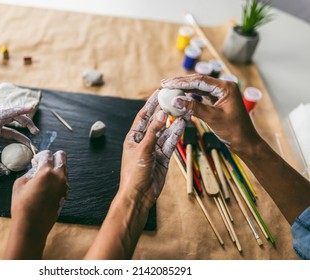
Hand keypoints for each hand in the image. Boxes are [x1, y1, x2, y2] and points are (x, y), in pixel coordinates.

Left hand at [0, 107, 39, 173]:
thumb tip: (7, 171)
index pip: (7, 114)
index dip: (20, 111)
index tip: (32, 108)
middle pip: (13, 119)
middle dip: (26, 123)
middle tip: (36, 132)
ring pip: (11, 129)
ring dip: (22, 135)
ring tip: (31, 146)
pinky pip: (6, 136)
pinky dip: (15, 141)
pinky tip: (22, 148)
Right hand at [5, 150, 67, 258]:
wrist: (32, 226)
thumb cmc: (22, 205)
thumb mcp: (20, 183)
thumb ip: (30, 172)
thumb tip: (36, 169)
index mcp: (47, 172)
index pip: (48, 154)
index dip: (41, 155)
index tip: (36, 160)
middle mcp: (59, 176)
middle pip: (62, 157)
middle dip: (54, 157)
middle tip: (44, 164)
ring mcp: (64, 186)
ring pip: (64, 169)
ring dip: (56, 169)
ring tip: (44, 177)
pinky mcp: (65, 194)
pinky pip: (64, 180)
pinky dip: (57, 179)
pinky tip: (47, 186)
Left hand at [120, 89, 186, 209]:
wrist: (139, 195)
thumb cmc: (134, 173)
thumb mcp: (143, 150)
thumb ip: (153, 132)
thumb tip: (162, 114)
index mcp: (133, 137)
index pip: (143, 116)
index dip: (151, 104)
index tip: (159, 92)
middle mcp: (144, 141)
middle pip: (156, 122)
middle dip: (165, 110)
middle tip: (174, 98)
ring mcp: (154, 149)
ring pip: (166, 132)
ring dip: (174, 122)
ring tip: (183, 109)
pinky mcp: (163, 157)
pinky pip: (171, 143)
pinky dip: (177, 134)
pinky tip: (183, 124)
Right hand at [161, 74, 260, 156]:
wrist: (245, 142)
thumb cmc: (233, 131)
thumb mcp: (212, 118)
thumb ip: (194, 108)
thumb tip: (175, 100)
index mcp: (226, 87)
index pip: (200, 80)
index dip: (181, 81)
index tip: (167, 83)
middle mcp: (224, 87)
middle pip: (198, 81)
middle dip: (181, 82)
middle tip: (164, 83)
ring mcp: (220, 93)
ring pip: (199, 87)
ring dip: (184, 88)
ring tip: (169, 88)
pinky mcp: (217, 100)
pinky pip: (201, 95)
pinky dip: (190, 96)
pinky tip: (180, 96)